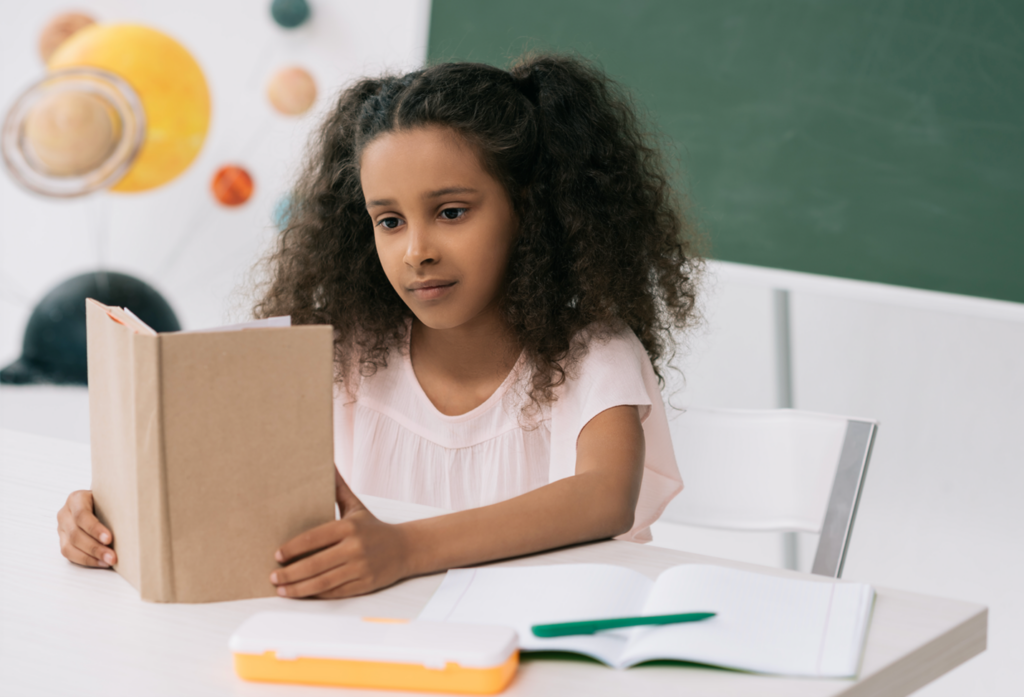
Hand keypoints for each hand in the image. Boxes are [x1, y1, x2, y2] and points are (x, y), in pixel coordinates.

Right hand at [57, 490, 116, 568]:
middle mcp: (65, 513)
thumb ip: (115, 507)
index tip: (109, 539)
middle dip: (95, 548)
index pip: (82, 515)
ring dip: (91, 557)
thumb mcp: (110, 498)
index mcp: (76, 499)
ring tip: (108, 561)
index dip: (95, 529)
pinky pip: (70, 554)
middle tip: (112, 556)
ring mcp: (62, 528)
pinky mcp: (63, 541)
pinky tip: (101, 562)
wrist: (98, 503)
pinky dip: (86, 560)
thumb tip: (131, 522)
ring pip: (70, 547)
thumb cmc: (106, 501)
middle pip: (76, 534)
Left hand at [270, 470, 409, 598]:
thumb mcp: (356, 506)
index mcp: (349, 527)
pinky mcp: (365, 584)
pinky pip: (335, 592)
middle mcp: (355, 547)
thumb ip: (338, 489)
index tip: (276, 555)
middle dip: (290, 573)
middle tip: (272, 576)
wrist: (406, 548)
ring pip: (323, 582)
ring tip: (281, 589)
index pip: (314, 538)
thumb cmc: (374, 528)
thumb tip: (327, 463)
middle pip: (315, 564)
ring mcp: (361, 568)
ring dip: (298, 588)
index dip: (293, 548)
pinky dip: (316, 594)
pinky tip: (302, 593)